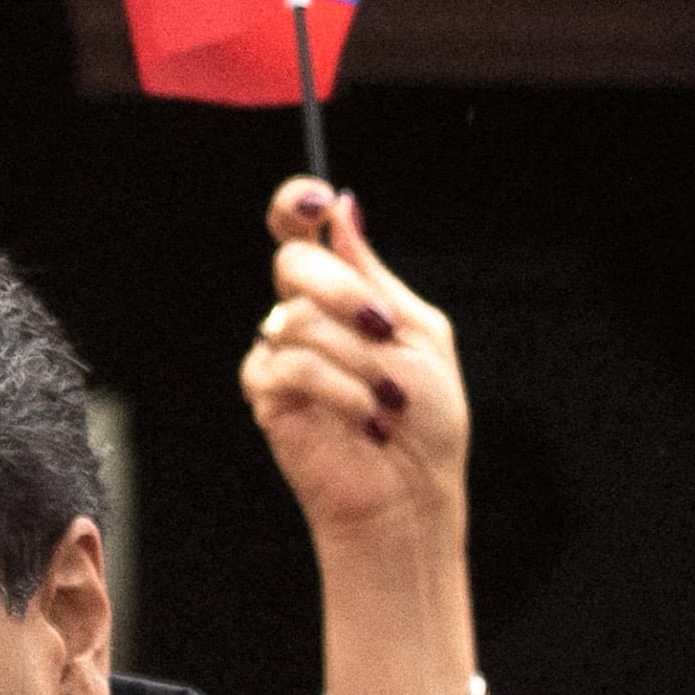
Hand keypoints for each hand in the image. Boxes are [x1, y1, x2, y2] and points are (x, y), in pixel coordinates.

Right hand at [240, 181, 468, 558]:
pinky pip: (288, 367)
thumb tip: (342, 209)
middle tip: (383, 330)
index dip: (295, 205)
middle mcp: (305, 316)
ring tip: (388, 401)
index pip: (299, 232)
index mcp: (342, 293)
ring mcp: (281, 354)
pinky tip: (366, 419)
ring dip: (357, 361)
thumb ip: (376, 276)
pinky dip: (338, 390)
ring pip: (296, 320)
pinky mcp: (267, 396)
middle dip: (341, 290)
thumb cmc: (426, 422)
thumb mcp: (421, 333)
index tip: (315, 201)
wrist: (412, 493)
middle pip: (292, 263)